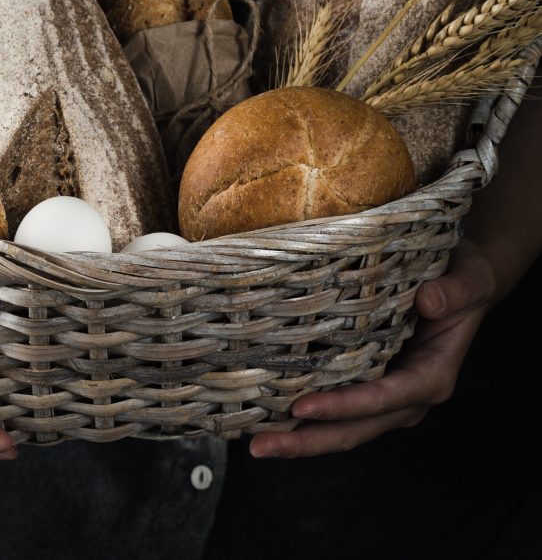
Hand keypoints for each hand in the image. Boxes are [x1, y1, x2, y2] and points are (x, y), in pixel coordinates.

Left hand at [249, 237, 495, 457]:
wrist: (462, 282)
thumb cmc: (464, 280)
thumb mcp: (468, 280)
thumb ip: (455, 290)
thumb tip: (428, 299)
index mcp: (431, 378)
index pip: (382, 400)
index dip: (343, 407)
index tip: (302, 408)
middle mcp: (407, 397)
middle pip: (354, 429)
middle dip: (308, 441)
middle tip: (260, 445)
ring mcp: (386, 396)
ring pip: (342, 428)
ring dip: (301, 437)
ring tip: (257, 441)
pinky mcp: (369, 384)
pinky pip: (336, 409)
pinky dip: (306, 418)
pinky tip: (269, 415)